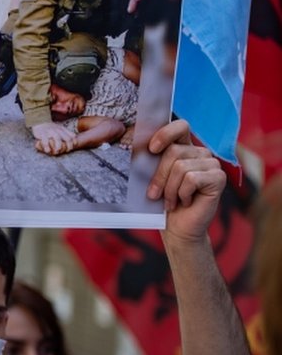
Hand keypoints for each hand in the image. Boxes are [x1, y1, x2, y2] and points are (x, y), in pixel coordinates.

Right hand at [31, 121, 76, 155]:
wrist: (39, 121)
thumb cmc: (50, 127)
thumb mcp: (60, 128)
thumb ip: (67, 132)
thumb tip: (74, 137)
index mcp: (62, 129)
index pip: (72, 136)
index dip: (73, 143)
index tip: (70, 148)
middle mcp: (58, 130)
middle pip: (67, 138)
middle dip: (68, 146)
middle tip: (66, 151)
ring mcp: (50, 131)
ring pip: (57, 138)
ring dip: (59, 145)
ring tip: (57, 151)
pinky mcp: (42, 133)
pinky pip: (45, 140)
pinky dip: (47, 146)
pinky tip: (48, 150)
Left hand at [146, 120, 224, 242]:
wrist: (177, 228)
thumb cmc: (162, 202)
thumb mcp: (151, 177)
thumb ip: (150, 160)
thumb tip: (135, 145)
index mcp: (184, 147)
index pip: (180, 126)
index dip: (165, 133)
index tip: (151, 149)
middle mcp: (200, 152)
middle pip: (174, 151)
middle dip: (159, 176)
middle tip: (155, 194)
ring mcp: (212, 164)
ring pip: (181, 167)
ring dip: (170, 189)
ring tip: (171, 200)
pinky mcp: (219, 178)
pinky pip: (192, 178)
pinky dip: (182, 193)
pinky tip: (186, 201)